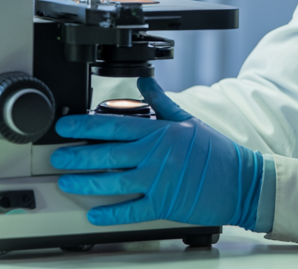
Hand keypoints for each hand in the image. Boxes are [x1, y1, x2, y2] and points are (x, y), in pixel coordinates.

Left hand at [51, 77, 263, 229]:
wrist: (241, 181)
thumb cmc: (216, 152)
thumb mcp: (188, 120)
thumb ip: (162, 102)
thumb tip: (144, 83)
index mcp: (158, 132)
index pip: (113, 125)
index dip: (84, 125)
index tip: (65, 125)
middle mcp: (154, 155)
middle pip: (106, 154)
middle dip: (77, 155)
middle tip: (57, 156)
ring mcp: (158, 181)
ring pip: (113, 182)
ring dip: (86, 182)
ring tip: (66, 181)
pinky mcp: (164, 204)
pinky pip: (132, 210)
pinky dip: (111, 214)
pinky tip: (93, 214)